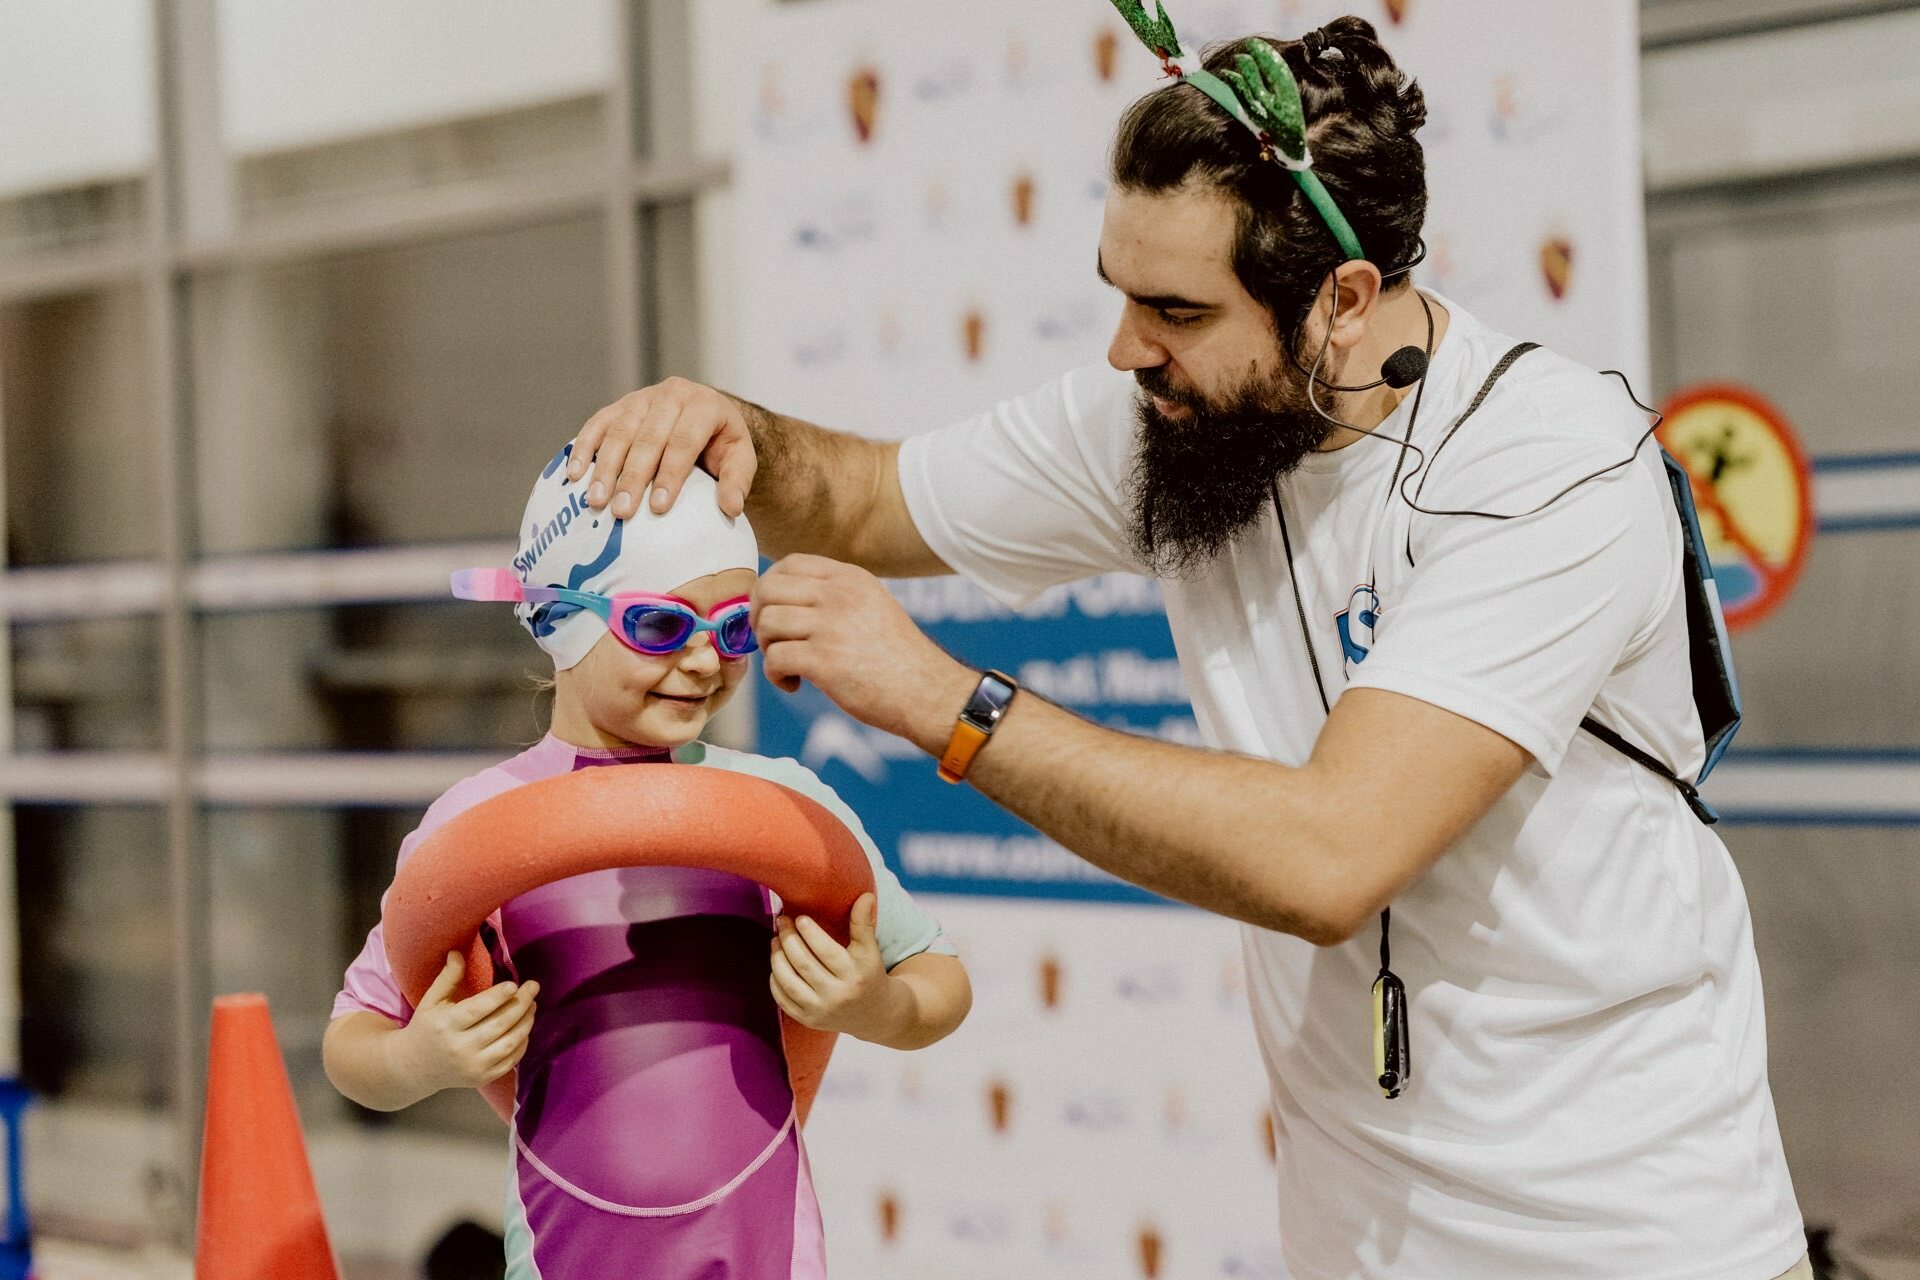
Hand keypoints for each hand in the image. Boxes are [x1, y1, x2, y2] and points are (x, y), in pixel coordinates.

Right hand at [390, 951, 538, 1093]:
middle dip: (521, 1004)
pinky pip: (511, 1061)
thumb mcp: (431, 1001)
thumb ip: (448, 977)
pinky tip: (525, 1026)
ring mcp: (473, 1067)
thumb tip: (457, 952)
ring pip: (509, 1043)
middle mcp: (460, 1048)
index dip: (498, 996)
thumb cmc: (425, 1028)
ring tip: (533, 1005)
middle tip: (533, 987)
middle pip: (499, 1024)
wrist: (414, 1068)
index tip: (514, 984)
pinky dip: (523, 1043)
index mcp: (445, 1026)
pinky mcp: (482, 1079)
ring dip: (526, 1022)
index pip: (477, 1009)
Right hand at [568, 376, 759, 518]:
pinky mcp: (619, 406)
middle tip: (621, 511)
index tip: (659, 507)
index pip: (683, 441)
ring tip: (596, 501)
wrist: (705, 415)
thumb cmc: (722, 444)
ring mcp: (641, 398)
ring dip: (604, 468)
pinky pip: (596, 425)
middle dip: (632, 477)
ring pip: (618, 431)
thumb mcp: (740, 458)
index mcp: (704, 405)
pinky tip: (574, 475)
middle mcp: (671, 396)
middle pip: (647, 437)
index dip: (670, 474)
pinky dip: (583, 449)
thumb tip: (731, 508)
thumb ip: (737, 480)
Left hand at [752, 554, 973, 749]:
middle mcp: (839, 595)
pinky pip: (774, 659)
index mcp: (850, 578)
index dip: (769, 588)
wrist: (927, 692)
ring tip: (789, 665)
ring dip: (768, 648)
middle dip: (759, 617)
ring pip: (767, 623)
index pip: (788, 563)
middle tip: (774, 641)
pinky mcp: (824, 661)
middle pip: (768, 589)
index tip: (775, 613)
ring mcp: (830, 626)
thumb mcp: (873, 605)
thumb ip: (835, 595)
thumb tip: (784, 600)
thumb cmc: (898, 657)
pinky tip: (795, 684)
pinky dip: (775, 675)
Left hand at [768, 894, 906, 1043]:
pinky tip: (776, 963)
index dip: (810, 933)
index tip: (800, 917)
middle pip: (804, 964)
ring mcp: (820, 1011)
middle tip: (781, 921)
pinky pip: (783, 1000)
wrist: (874, 1014)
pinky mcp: (808, 1020)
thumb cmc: (869, 973)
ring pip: (789, 982)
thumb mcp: (870, 950)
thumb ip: (864, 923)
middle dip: (789, 940)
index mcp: (855, 975)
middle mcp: (837, 995)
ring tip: (775, 940)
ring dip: (777, 958)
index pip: (826, 951)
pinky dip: (775, 980)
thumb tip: (864, 895)